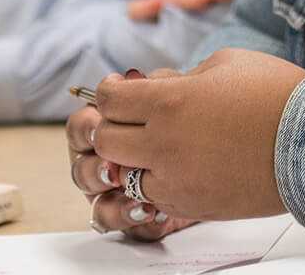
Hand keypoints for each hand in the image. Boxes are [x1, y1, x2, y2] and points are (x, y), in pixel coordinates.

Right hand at [65, 69, 193, 240]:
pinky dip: (131, 217)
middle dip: (94, 168)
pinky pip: (125, 225)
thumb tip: (134, 78)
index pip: (82, 127)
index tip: (99, 121)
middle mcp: (106, 162)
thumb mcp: (175, 95)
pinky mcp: (136, 217)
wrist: (223, 153)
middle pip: (81, 168)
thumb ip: (154, 86)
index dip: (85, 125)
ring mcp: (118, 193)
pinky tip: (147, 209)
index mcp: (107, 130)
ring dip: (111, 199)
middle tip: (111, 166)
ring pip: (97, 202)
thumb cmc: (194, 117)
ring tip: (132, 191)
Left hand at [75, 49, 304, 230]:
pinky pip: (154, 199)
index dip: (110, 90)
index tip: (120, 88)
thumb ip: (181, 77)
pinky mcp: (192, 207)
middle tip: (130, 116)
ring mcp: (176, 181)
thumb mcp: (224, 63)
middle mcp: (164, 144)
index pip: (110, 99)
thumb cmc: (274, 93)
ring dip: (132, 158)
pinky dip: (157, 182)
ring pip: (123, 176)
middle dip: (112, 124)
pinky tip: (179, 165)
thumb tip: (155, 86)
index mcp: (170, 102)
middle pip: (105, 140)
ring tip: (155, 144)